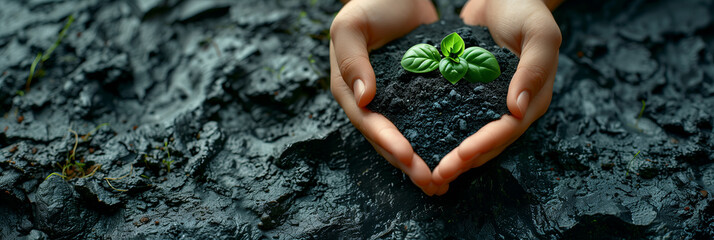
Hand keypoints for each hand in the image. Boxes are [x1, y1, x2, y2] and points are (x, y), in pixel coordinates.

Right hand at [329, 0, 441, 193]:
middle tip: (432, 183)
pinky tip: (457, 155)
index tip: (408, 158)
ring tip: (443, 183)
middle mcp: (369, 101)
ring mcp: (394, 100)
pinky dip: (438, 139)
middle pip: (388, 139)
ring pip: (408, 137)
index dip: (387, 142)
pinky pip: (426, 121)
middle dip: (409, 164)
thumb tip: (363, 99)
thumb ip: (352, 59)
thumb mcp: (351, 25)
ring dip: (424, 161)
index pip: (368, 122)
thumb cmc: (370, 3)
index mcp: (349, 89)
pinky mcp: (416, 94)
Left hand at [431, 0, 562, 193]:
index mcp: (533, 98)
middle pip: (489, 143)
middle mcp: (515, 107)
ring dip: (452, 155)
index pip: (508, 130)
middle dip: (464, 161)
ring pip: (472, 136)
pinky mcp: (473, 94)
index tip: (460, 156)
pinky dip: (443, 132)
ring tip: (428, 172)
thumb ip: (534, 69)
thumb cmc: (526, 8)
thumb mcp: (539, 32)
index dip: (485, 145)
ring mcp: (493, 102)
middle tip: (437, 176)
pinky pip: (458, 118)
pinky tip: (421, 143)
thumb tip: (516, 109)